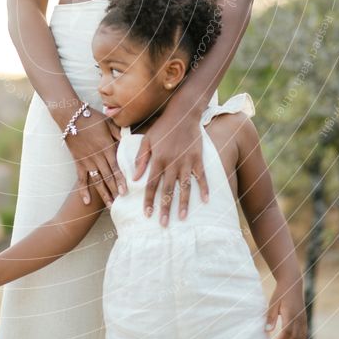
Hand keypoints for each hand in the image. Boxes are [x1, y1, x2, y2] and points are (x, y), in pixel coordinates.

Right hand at [65, 108, 125, 207]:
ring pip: (96, 180)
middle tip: (121, 202)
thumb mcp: (109, 122)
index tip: (125, 191)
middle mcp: (97, 156)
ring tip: (110, 205)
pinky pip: (81, 179)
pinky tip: (86, 202)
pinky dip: (83, 190)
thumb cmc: (91, 118)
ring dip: (103, 193)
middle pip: (107, 176)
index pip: (116, 166)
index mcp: (106, 147)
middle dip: (114, 190)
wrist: (70, 117)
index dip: (121, 179)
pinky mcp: (78, 162)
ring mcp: (87, 160)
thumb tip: (130, 140)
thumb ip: (119, 133)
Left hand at [133, 102, 208, 225]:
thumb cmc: (162, 127)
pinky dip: (204, 189)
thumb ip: (140, 159)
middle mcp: (172, 163)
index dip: (149, 200)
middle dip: (165, 208)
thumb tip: (133, 177)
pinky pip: (201, 177)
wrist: (183, 114)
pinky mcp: (198, 159)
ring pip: (184, 187)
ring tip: (182, 218)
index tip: (147, 214)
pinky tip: (205, 201)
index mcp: (158, 160)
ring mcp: (186, 162)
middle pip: (167, 190)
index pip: (152, 184)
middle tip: (163, 224)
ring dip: (184, 203)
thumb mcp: (147, 140)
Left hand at [265, 279, 306, 338]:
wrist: (292, 283)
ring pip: (300, 337)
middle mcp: (299, 317)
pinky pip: (304, 333)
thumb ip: (270, 317)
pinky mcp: (304, 318)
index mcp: (290, 313)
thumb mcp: (273, 303)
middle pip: (294, 337)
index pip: (287, 332)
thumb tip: (267, 331)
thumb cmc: (280, 293)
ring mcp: (303, 318)